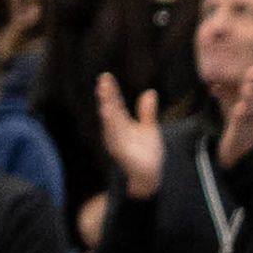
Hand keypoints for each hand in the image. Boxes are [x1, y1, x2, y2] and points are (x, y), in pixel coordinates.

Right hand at [95, 72, 166, 195]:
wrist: (149, 175)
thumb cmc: (146, 153)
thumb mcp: (149, 128)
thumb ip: (147, 112)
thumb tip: (150, 92)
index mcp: (120, 124)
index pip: (115, 104)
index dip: (111, 91)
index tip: (106, 77)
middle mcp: (115, 131)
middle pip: (110, 110)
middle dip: (106, 97)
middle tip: (103, 82)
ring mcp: (116, 142)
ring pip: (110, 123)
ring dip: (107, 110)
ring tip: (105, 97)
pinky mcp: (120, 152)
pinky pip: (115, 138)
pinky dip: (111, 128)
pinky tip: (109, 117)